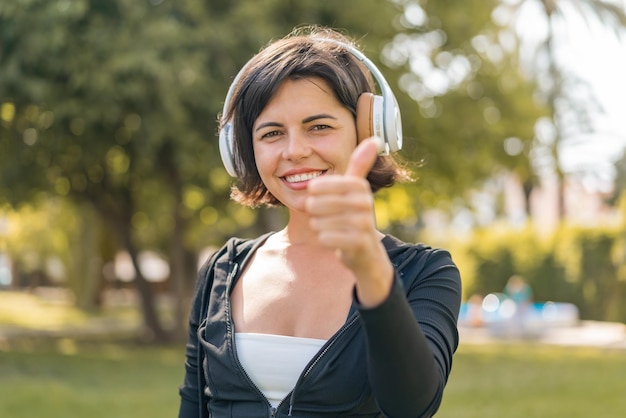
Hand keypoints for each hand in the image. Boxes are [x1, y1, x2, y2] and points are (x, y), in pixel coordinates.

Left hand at [306, 137, 393, 305]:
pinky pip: (325, 237)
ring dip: (317, 224)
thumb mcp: (357, 190)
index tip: (311, 190)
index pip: (330, 183)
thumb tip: (375, 139)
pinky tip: (329, 237)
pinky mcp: (358, 243)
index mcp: (361, 188)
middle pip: (320, 203)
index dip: (317, 188)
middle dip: (313, 209)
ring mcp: (363, 225)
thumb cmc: (355, 216)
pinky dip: (323, 238)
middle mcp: (365, 204)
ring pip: (320, 221)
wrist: (365, 252)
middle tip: (317, 213)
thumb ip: (360, 165)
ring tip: (326, 226)